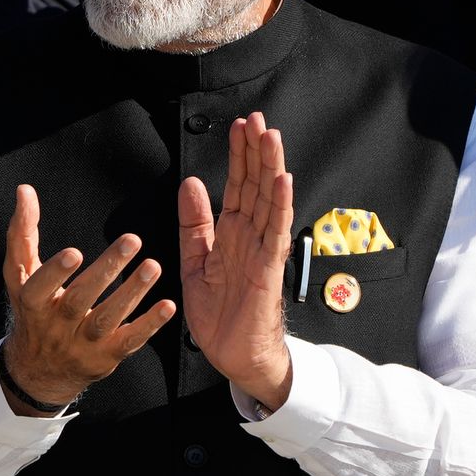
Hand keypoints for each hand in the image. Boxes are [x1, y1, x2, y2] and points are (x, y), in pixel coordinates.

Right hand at [0, 181, 173, 409]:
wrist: (41, 370)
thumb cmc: (32, 309)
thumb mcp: (19, 274)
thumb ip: (22, 232)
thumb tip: (25, 191)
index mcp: (32, 303)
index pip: (40, 288)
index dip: (55, 273)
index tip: (74, 252)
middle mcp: (55, 327)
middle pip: (79, 300)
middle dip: (105, 271)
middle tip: (131, 240)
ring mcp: (82, 345)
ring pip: (107, 319)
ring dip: (131, 293)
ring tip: (153, 267)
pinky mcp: (106, 357)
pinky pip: (129, 341)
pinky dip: (149, 325)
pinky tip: (167, 306)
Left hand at [174, 114, 298, 410]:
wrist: (233, 356)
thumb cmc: (219, 314)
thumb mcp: (195, 260)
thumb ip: (194, 223)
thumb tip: (192, 184)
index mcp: (232, 233)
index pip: (237, 185)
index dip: (238, 156)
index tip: (239, 126)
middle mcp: (250, 236)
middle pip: (255, 185)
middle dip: (256, 152)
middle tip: (257, 119)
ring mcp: (262, 250)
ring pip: (269, 201)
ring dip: (271, 168)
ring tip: (271, 137)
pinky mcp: (267, 269)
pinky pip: (275, 232)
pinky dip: (279, 205)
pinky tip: (283, 180)